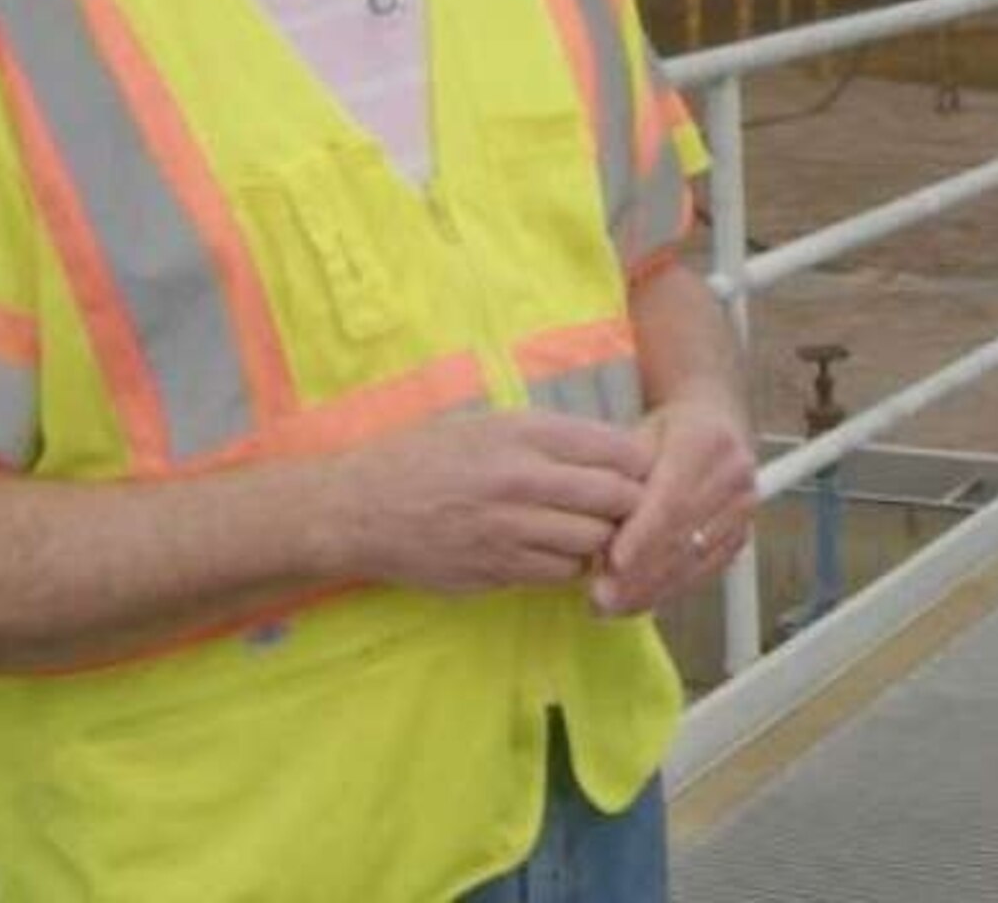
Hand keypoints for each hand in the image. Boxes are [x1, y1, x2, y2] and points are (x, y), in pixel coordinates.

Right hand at [319, 409, 653, 593]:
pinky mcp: (497, 570)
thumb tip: (611, 450)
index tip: (639, 471)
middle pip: (618, 498)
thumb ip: (547, 435)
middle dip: (632, 505)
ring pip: (595, 541)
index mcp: (524, 433)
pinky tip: (554, 553)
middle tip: (626, 508)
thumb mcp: (486, 423)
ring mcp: (510, 529)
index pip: (618, 449)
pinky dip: (569, 566)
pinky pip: (560, 573)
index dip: (640, 464)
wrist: (357, 509)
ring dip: (602, 539)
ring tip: (589, 531)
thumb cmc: (422, 457)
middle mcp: (522, 479)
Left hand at [589, 395, 758, 616]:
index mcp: (708, 441)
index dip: (643, 535)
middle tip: (600, 596)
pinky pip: (705, 571)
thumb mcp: (636, 437)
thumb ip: (618, 475)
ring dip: (652, 589)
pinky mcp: (741, 534)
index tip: (613, 562)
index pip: (672, 498)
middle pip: (685, 535)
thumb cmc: (667, 432)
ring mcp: (744, 507)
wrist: (712, 424)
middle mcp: (734, 474)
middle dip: (640, 573)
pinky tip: (638, 601)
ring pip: (696, 559)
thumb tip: (589, 519)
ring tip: (611, 606)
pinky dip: (669, 590)